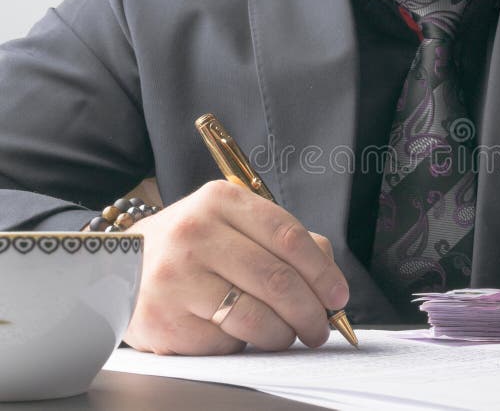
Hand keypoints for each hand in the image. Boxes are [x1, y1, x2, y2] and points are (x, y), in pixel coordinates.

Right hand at [122, 180, 349, 354]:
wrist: (117, 267)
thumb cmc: (192, 248)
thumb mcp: (232, 224)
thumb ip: (282, 241)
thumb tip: (328, 276)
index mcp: (221, 201)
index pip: (289, 237)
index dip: (322, 272)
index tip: (338, 296)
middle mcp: (196, 233)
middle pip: (277, 280)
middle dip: (310, 311)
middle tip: (320, 327)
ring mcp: (177, 278)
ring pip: (257, 317)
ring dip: (284, 334)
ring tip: (288, 335)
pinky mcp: (165, 320)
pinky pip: (226, 341)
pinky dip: (243, 343)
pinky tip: (237, 333)